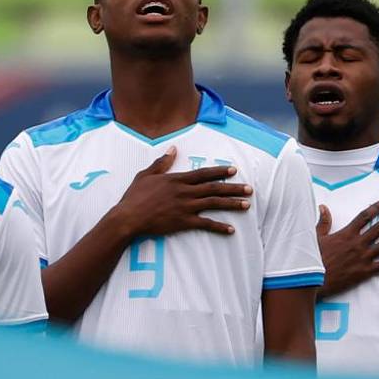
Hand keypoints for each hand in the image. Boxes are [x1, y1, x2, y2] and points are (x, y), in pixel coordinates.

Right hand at [110, 147, 252, 238]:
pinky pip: (205, 224)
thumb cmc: (134, 196)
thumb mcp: (146, 175)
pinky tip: (231, 229)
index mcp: (177, 179)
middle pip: (214, 188)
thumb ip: (162, 162)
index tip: (234, 171)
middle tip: (250, 189)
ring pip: (214, 203)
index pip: (203, 174)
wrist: (128, 217)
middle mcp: (185, 192)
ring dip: (232, 204)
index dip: (220, 172)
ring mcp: (185, 207)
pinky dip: (219, 227)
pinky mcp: (184, 222)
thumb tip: (173, 149)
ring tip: (246, 205)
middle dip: (234, 188)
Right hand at [316, 200, 378, 296]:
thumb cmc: (314, 260)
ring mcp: (363, 258)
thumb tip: (323, 207)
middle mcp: (357, 243)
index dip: (375, 208)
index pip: (364, 217)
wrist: (314, 281)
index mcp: (346, 234)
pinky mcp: (365, 271)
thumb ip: (323, 222)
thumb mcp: (316, 238)